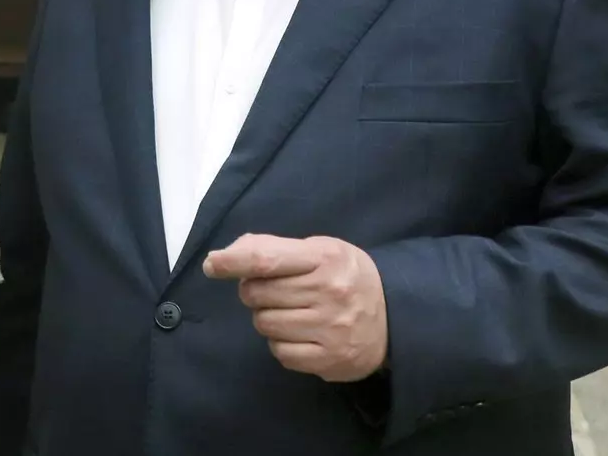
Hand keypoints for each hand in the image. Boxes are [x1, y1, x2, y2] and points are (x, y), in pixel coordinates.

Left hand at [204, 234, 387, 382]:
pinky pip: (280, 352)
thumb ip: (276, 249)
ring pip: (265, 324)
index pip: (267, 259)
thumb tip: (229, 253)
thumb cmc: (345, 276)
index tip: (212, 264)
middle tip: (273, 291)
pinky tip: (298, 334)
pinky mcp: (330, 359)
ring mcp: (331, 328)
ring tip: (290, 312)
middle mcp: (329, 292)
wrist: (395, 316)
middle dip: (254, 291)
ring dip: (267, 318)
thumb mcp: (319, 250)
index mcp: (324, 258)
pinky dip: (281, 344)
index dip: (233, 261)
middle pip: (258, 294)